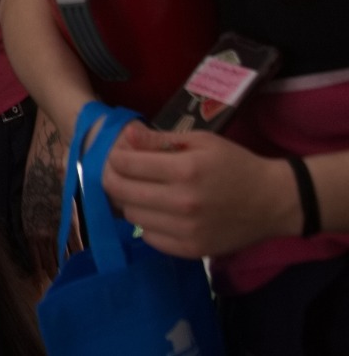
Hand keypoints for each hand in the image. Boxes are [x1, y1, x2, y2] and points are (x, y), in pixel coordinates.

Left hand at [101, 123, 295, 258]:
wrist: (274, 201)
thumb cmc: (236, 164)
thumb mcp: (201, 141)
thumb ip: (159, 139)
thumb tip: (125, 136)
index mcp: (184, 170)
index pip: (125, 165)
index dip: (115, 157)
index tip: (119, 155)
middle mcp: (182, 202)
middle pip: (121, 192)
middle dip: (113, 178)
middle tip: (120, 173)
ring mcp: (186, 230)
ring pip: (131, 215)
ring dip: (130, 201)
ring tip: (142, 191)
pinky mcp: (191, 249)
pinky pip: (149, 238)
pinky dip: (147, 223)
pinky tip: (158, 212)